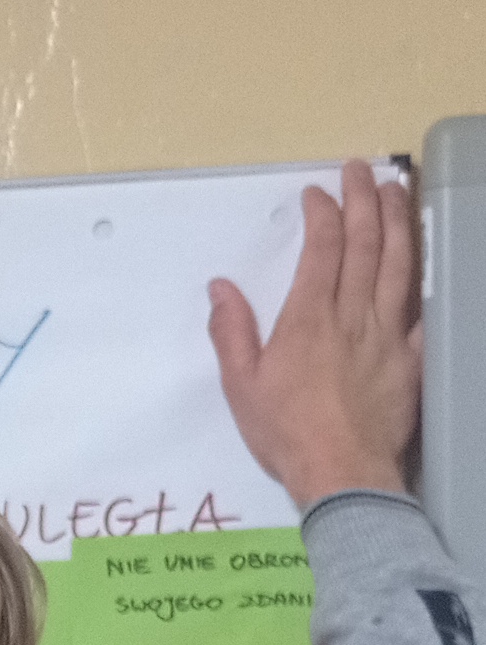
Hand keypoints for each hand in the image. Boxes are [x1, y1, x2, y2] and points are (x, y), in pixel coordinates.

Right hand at [208, 162, 418, 510]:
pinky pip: (422, 311)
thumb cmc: (287, 434)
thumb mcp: (241, 386)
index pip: (323, 249)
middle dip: (363, 200)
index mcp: (309, 319)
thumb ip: (232, 332)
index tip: (318, 193)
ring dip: (397, 222)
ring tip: (396, 191)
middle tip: (361, 170)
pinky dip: (424, 279)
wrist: (343, 474)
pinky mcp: (413, 359)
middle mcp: (353, 316)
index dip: (323, 213)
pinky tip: (425, 258)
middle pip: (365, 244)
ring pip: (399, 265)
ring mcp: (389, 335)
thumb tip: (220, 289)